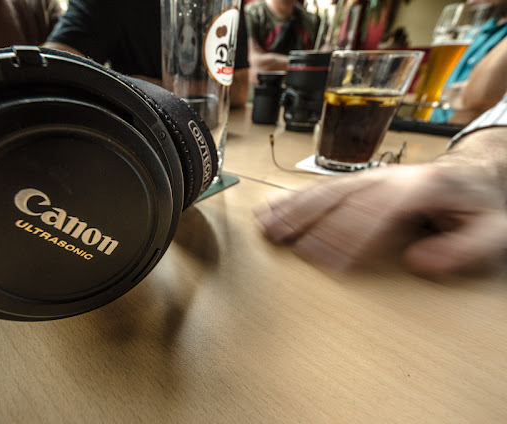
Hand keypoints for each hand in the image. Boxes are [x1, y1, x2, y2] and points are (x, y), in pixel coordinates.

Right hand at [255, 164, 506, 279]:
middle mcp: (389, 177)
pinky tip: (274, 206)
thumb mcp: (494, 231)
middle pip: (340, 197)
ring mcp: (372, 177)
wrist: (475, 177)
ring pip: (326, 190)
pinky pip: (323, 188)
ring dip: (293, 208)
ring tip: (265, 223)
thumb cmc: (481, 207)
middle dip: (306, 219)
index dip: (349, 238)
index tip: (327, 263)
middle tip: (277, 239)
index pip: (375, 212)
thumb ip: (465, 249)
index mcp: (421, 186)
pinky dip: (295, 198)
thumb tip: (421, 262)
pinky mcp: (360, 182)